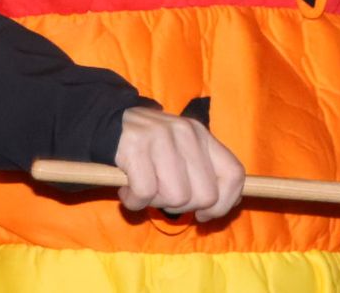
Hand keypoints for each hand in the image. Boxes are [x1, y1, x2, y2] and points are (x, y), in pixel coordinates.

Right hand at [112, 106, 244, 221]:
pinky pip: (145, 194)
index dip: (224, 204)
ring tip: (143, 188)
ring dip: (155, 202)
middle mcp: (186, 133)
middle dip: (183, 207)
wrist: (106, 125)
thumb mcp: (182, 153)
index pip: (234, 174)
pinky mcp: (135, 147)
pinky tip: (127, 189)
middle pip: (205, 195)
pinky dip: (134, 201)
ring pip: (176, 197)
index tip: (204, 215)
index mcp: (202, 136)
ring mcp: (161, 137)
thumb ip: (204, 174)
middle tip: (163, 197)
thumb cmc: (149, 149)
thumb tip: (226, 204)